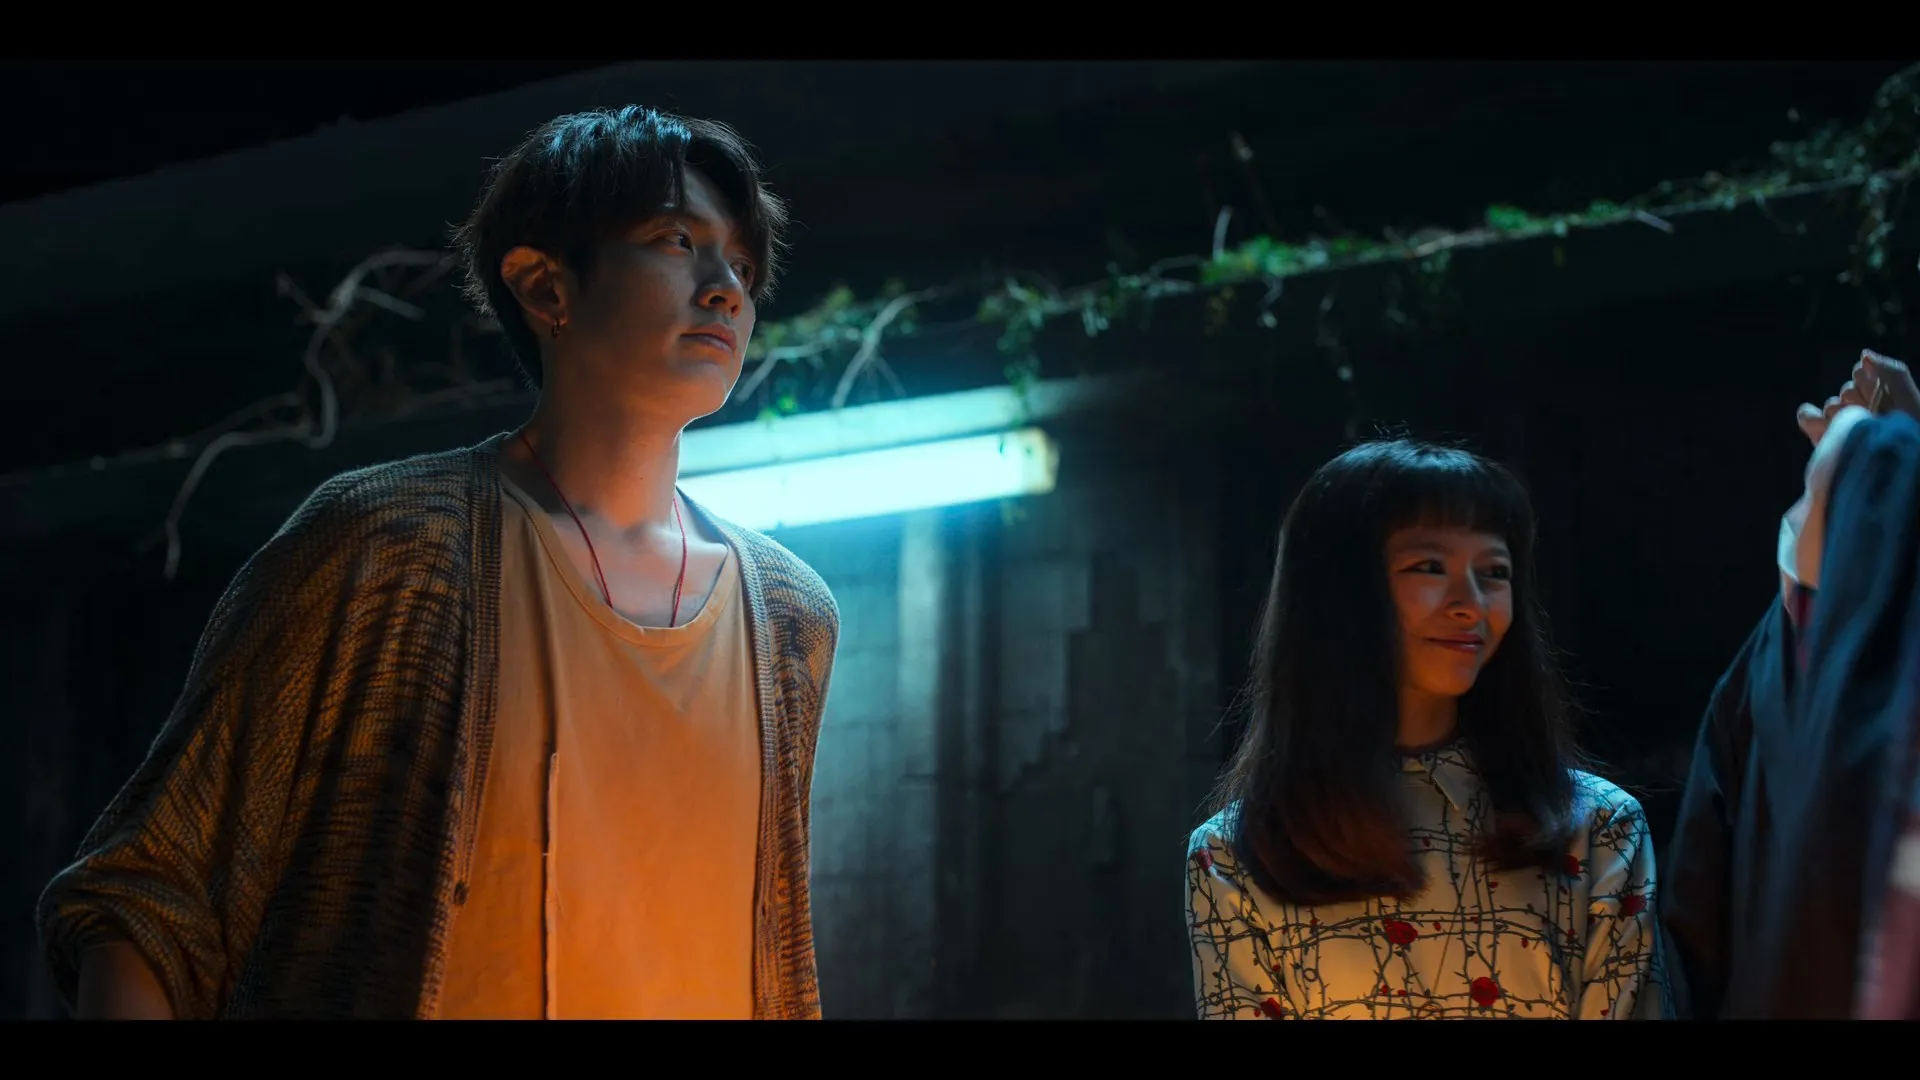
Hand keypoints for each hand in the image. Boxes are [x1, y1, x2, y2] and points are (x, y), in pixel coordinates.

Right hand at [1796, 350, 1919, 444]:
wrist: (1887, 479)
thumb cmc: (1908, 439)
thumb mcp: (1912, 404)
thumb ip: (1892, 374)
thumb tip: (1863, 356)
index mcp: (1887, 400)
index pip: (1864, 375)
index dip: (1872, 384)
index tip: (1888, 403)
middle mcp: (1864, 413)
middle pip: (1847, 389)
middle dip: (1858, 400)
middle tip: (1874, 422)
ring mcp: (1842, 428)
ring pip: (1832, 404)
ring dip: (1841, 414)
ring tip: (1856, 434)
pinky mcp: (1824, 442)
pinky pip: (1807, 416)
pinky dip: (1811, 417)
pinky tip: (1822, 425)